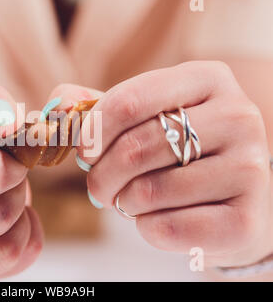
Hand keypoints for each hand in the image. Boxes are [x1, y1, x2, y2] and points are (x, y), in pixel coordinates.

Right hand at [0, 85, 42, 279]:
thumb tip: (3, 122)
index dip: (15, 162)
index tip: (10, 153)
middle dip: (15, 190)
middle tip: (4, 175)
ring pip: (4, 248)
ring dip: (19, 217)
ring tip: (2, 196)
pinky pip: (9, 265)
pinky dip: (23, 239)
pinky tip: (7, 220)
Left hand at [75, 61, 271, 266]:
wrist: (226, 201)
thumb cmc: (176, 154)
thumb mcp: (142, 119)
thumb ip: (98, 106)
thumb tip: (59, 103)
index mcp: (207, 79)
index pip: (128, 101)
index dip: (92, 133)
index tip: (84, 153)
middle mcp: (238, 116)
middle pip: (135, 148)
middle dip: (101, 175)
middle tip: (99, 187)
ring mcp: (250, 168)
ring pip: (149, 191)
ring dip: (125, 202)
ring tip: (133, 199)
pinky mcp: (246, 220)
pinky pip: (167, 228)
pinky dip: (146, 229)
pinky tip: (158, 219)